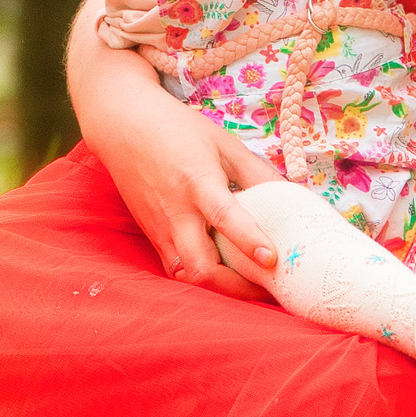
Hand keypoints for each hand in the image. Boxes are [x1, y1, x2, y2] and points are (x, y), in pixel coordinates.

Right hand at [66, 0, 278, 298]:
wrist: (122, 127)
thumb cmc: (178, 130)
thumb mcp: (223, 142)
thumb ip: (256, 172)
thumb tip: (293, 197)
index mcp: (198, 181)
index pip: (223, 216)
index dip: (248, 240)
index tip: (272, 259)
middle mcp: (176, 212)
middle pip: (199, 267)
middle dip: (234, 288)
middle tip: (268, 289)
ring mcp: (160, 229)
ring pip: (186, 276)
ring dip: (218, 289)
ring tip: (251, 289)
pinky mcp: (152, 237)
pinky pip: (176, 269)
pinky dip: (200, 280)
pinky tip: (224, 277)